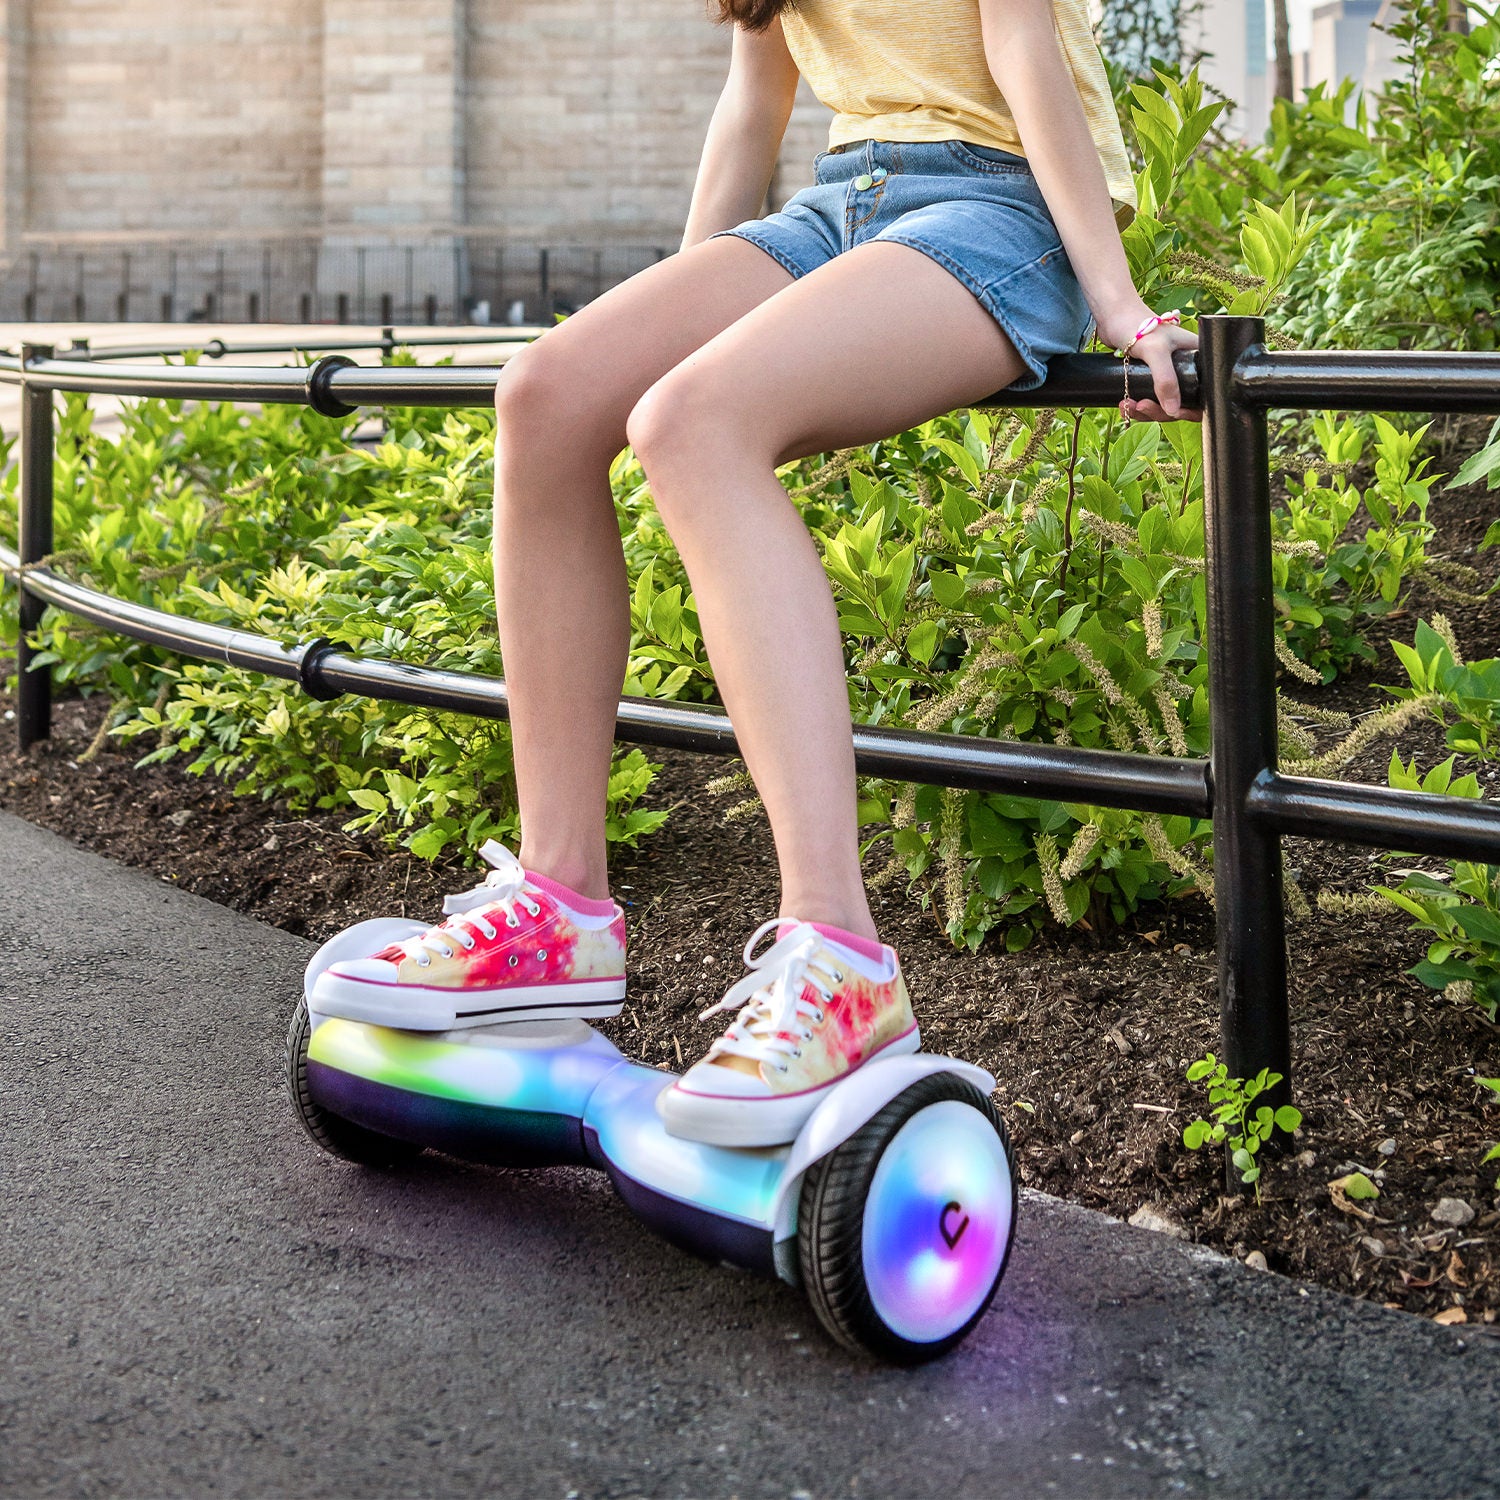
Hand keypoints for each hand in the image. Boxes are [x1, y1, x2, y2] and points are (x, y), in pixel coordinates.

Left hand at [1096, 309, 1201, 423]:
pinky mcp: (1152, 376)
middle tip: (1142, 406)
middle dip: (1161, 411)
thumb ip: (1166, 380)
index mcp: (1199, 356)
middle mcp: (1187, 366)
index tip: (1172, 412)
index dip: (1191, 409)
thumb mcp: (1156, 351)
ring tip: (1128, 405)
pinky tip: (1125, 404)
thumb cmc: (1137, 325)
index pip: (1205, 393)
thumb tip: (1173, 411)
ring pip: (1164, 404)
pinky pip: (1150, 399)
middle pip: (1182, 402)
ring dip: (1147, 410)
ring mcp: (1169, 372)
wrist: (1112, 315)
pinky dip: (1138, 405)